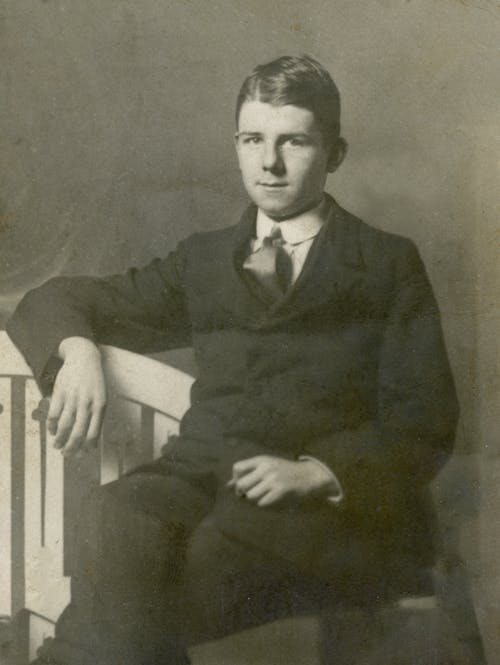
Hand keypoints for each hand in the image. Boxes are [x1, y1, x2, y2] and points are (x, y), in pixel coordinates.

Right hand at [47, 337, 105, 456]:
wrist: (85, 359)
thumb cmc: (94, 383)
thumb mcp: (101, 398)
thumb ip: (96, 416)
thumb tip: (90, 440)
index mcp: (100, 406)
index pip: (94, 432)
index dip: (87, 446)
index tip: (82, 454)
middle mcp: (87, 403)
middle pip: (78, 432)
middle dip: (71, 447)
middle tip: (66, 455)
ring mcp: (73, 398)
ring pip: (64, 425)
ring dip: (59, 439)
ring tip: (57, 446)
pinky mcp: (60, 392)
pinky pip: (54, 414)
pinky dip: (52, 425)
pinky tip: (52, 431)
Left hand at [227, 455, 334, 506]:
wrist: (308, 476)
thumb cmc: (284, 471)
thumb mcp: (266, 466)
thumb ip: (248, 473)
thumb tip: (228, 486)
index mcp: (261, 459)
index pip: (237, 468)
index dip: (236, 479)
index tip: (242, 483)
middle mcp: (266, 468)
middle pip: (241, 484)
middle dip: (242, 492)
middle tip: (249, 493)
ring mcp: (273, 479)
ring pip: (250, 496)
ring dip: (254, 499)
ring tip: (262, 495)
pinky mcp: (280, 491)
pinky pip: (262, 503)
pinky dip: (264, 504)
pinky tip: (271, 499)